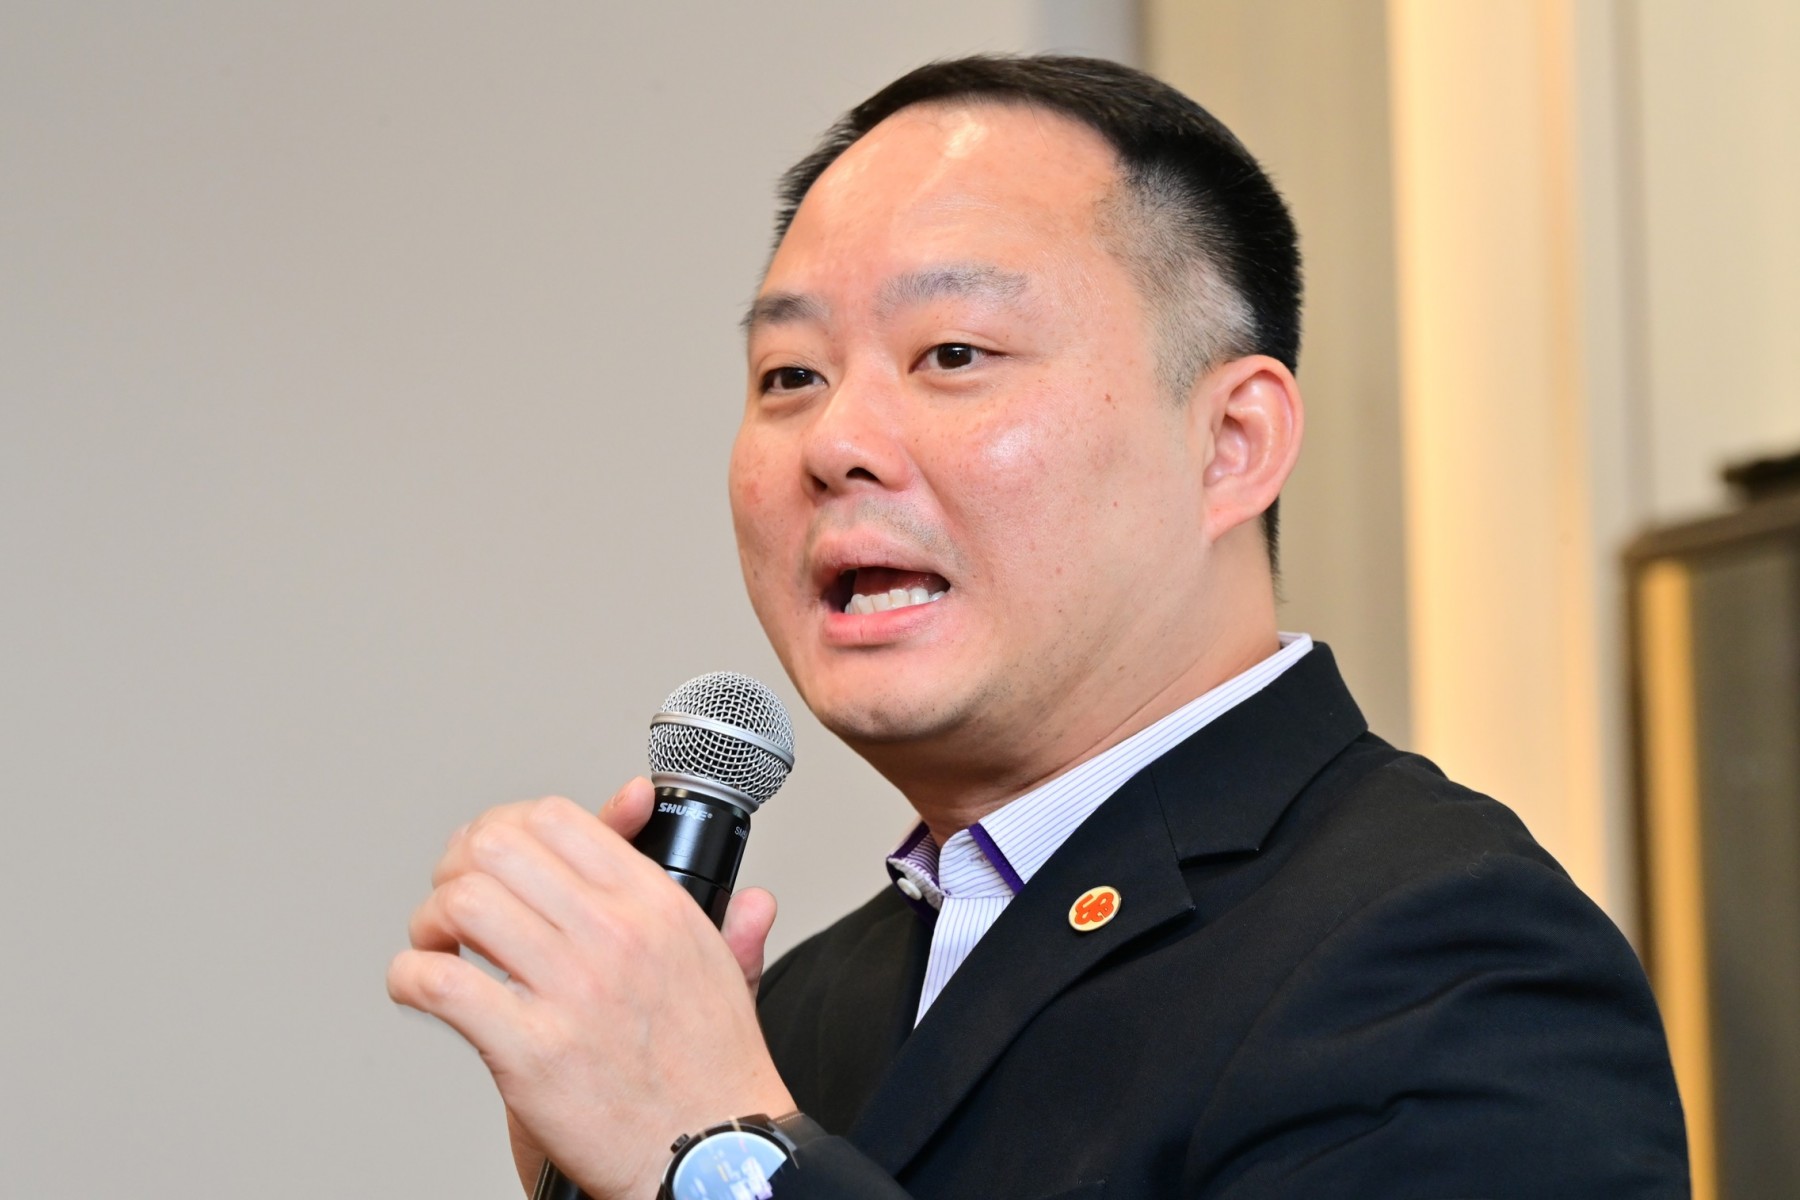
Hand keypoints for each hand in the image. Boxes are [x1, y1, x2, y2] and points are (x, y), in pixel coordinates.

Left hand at [387, 779, 793, 1198]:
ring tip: (437, 947)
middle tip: (455, 903)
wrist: (708, 1159)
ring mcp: (572, 990)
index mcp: (656, 905)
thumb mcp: (728, 978)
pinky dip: (410, 977)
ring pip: (462, 903)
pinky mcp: (531, 1051)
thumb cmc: (711, 1075)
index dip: (505, 828)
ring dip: (429, 921)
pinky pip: (441, 983)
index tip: (494, 859)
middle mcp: (614, 935)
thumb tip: (752, 899)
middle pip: (497, 848)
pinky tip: (420, 989)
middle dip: (456, 869)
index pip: (555, 818)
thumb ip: (735, 927)